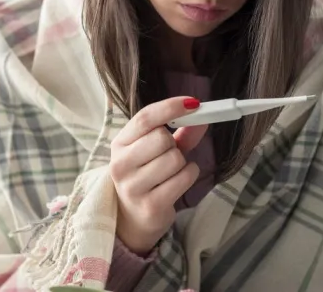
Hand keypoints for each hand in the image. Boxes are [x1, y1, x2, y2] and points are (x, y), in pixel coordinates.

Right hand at [109, 97, 207, 255]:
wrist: (131, 219)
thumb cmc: (147, 177)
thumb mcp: (157, 151)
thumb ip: (181, 132)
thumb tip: (203, 117)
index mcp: (120, 144)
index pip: (145, 118)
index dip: (171, 107)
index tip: (194, 103)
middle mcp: (121, 164)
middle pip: (162, 138)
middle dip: (174, 144)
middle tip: (169, 154)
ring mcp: (133, 187)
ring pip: (175, 159)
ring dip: (182, 163)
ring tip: (171, 172)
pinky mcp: (150, 206)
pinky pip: (183, 178)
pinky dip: (189, 175)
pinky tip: (178, 181)